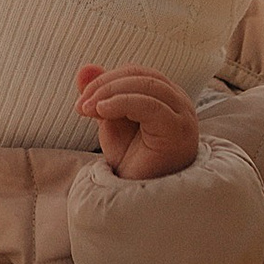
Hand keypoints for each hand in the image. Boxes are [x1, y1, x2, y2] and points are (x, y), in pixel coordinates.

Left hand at [76, 64, 200, 181]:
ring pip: (145, 85)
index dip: (106, 80)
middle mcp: (179, 102)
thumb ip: (100, 94)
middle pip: (140, 75)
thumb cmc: (131, 160)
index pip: (136, 73)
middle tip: (81, 106)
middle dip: (104, 85)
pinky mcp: (178, 130)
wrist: (139, 196)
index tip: (81, 101)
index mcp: (166, 97)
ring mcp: (182, 115)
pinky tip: (101, 111)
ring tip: (87, 110)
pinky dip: (121, 102)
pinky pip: (149, 104)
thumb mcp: (110, 122)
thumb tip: (85, 67)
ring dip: (109, 93)